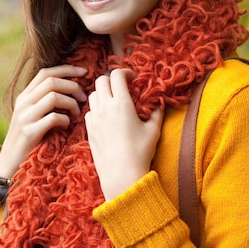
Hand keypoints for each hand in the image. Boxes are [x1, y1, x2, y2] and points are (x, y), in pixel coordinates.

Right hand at [0, 64, 86, 177]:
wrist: (10, 162)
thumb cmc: (28, 138)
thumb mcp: (33, 115)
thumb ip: (45, 102)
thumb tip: (72, 89)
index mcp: (25, 96)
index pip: (46, 72)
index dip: (67, 69)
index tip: (84, 72)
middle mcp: (23, 103)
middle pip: (52, 82)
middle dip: (73, 86)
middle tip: (84, 97)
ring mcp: (25, 117)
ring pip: (53, 96)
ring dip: (71, 103)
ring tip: (77, 113)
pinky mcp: (30, 132)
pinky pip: (53, 118)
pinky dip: (65, 119)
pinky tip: (67, 126)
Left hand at [85, 69, 163, 200]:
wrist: (121, 175)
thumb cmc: (140, 152)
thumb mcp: (153, 129)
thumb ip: (156, 111)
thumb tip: (159, 102)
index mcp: (121, 103)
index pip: (116, 75)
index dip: (125, 72)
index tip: (132, 78)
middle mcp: (105, 108)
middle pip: (101, 81)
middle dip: (111, 80)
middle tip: (122, 88)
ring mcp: (94, 119)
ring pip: (92, 95)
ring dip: (102, 93)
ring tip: (113, 102)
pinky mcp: (89, 130)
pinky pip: (89, 111)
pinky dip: (96, 109)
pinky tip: (105, 117)